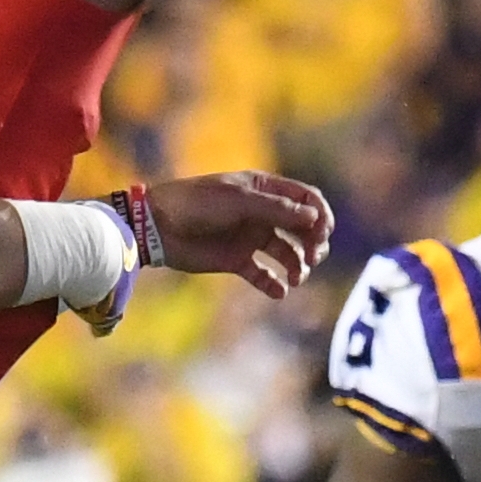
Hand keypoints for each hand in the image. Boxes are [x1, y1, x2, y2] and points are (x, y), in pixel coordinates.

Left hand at [145, 171, 332, 301]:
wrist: (158, 226)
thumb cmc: (197, 204)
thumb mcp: (239, 201)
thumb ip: (277, 209)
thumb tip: (314, 217)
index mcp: (264, 190)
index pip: (307, 199)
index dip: (321, 215)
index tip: (322, 232)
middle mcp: (262, 213)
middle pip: (303, 228)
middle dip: (314, 243)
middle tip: (312, 258)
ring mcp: (250, 237)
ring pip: (288, 253)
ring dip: (298, 266)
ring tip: (296, 278)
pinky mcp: (237, 261)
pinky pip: (264, 275)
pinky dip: (274, 284)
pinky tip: (279, 291)